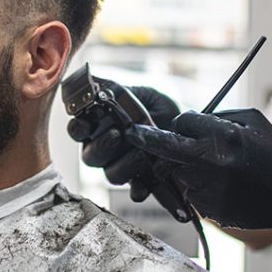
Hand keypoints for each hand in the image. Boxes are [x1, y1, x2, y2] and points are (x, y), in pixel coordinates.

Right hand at [67, 84, 178, 201]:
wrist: (193, 131)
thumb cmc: (164, 110)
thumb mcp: (145, 94)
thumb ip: (119, 89)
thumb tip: (94, 80)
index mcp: (101, 126)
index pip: (78, 130)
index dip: (78, 129)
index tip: (86, 124)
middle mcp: (107, 149)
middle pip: (89, 156)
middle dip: (102, 146)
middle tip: (118, 134)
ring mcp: (122, 167)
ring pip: (109, 174)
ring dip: (123, 165)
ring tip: (142, 154)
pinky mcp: (141, 182)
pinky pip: (134, 191)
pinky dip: (138, 189)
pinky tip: (145, 185)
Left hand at [126, 108, 271, 232]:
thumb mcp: (251, 121)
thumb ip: (217, 117)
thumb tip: (187, 119)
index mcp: (224, 136)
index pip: (182, 122)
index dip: (181, 122)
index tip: (179, 125)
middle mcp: (212, 162)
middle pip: (166, 148)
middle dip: (151, 141)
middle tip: (133, 134)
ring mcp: (209, 188)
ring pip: (176, 172)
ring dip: (183, 167)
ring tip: (211, 167)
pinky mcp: (210, 208)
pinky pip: (190, 193)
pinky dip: (197, 187)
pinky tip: (222, 186)